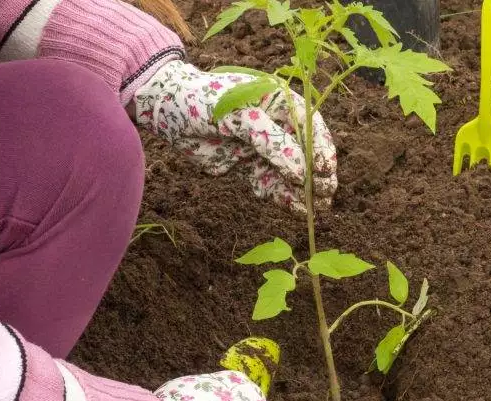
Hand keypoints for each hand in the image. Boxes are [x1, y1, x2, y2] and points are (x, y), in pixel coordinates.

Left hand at [134, 60, 337, 212]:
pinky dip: (282, 196)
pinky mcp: (248, 165)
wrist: (166, 111)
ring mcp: (262, 146)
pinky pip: (270, 182)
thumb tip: (302, 173)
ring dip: (302, 190)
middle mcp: (275, 124)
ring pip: (289, 171)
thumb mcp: (239, 116)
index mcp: (279, 101)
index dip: (320, 148)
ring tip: (314, 210)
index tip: (323, 170)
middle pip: (304, 152)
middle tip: (325, 195)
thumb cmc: (203, 100)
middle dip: (315, 174)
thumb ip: (271, 142)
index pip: (310, 125)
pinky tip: (295, 208)